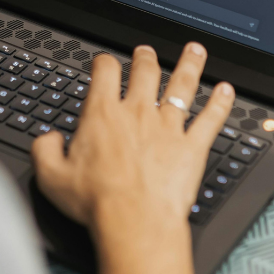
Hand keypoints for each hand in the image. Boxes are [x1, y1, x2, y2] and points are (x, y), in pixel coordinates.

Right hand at [32, 43, 233, 273]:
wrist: (134, 221)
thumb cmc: (96, 202)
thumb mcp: (51, 177)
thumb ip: (45, 151)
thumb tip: (48, 139)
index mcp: (103, 115)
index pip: (104, 73)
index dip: (104, 62)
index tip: (104, 62)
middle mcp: (138, 114)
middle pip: (145, 72)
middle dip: (145, 57)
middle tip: (146, 51)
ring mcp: (169, 128)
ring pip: (182, 86)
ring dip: (189, 65)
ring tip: (195, 51)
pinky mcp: (192, 147)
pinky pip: (210, 119)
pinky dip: (220, 103)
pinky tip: (227, 91)